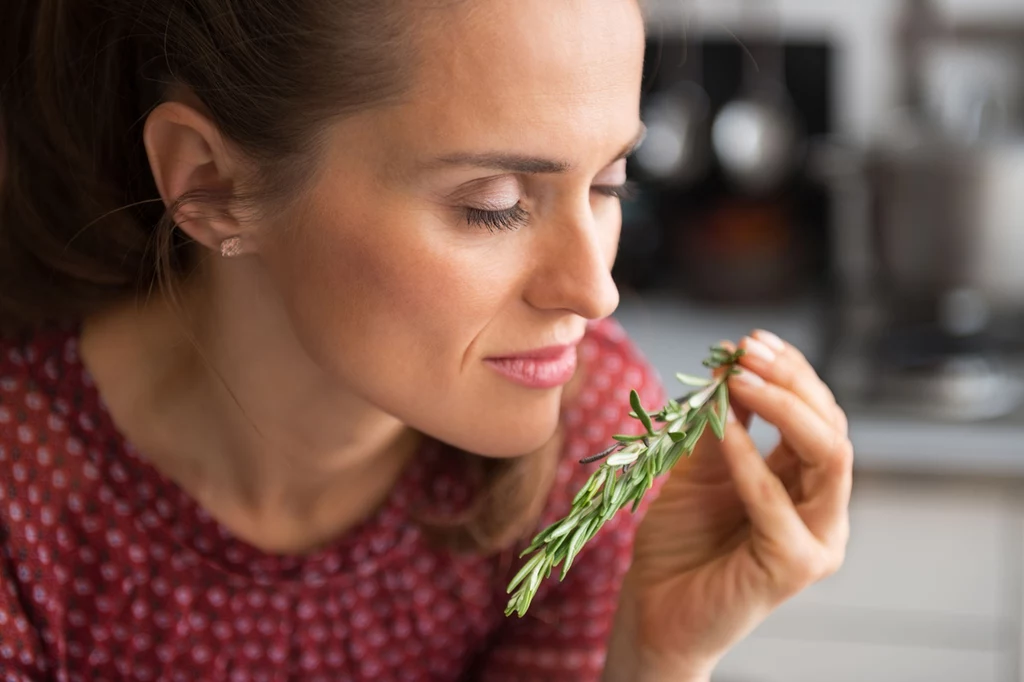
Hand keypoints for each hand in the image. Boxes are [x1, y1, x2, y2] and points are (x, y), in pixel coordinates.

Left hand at [611, 330, 852, 677]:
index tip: (748, 340)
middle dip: (791, 380)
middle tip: (746, 351)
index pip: (818, 414)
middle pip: (831, 427)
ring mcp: (817, 540)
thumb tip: (730, 363)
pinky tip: (724, 429)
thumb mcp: (699, 466)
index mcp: (806, 483)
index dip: (788, 371)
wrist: (654, 608)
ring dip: (783, 408)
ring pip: (829, 455)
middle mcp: (823, 510)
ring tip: (738, 379)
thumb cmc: (679, 541)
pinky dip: (750, 459)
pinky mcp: (795, 566)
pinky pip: (778, 502)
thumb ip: (721, 422)